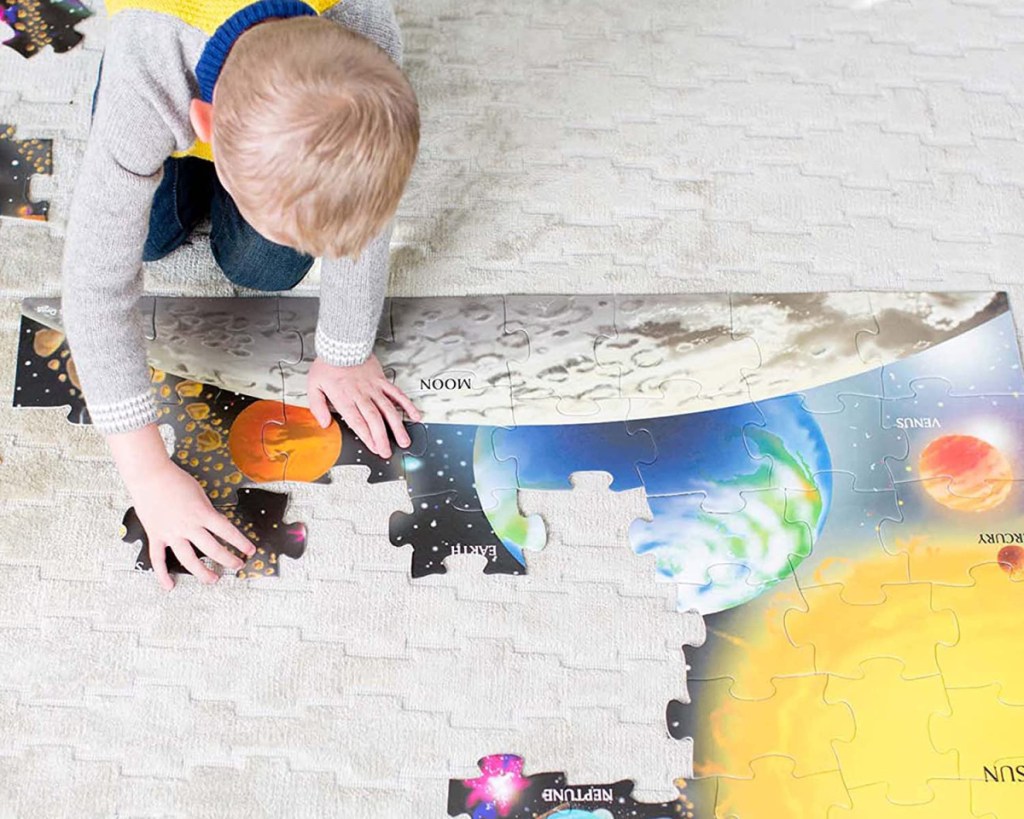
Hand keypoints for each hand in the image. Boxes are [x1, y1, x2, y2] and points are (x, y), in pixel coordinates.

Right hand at [109, 426, 254, 589]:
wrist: (149, 475)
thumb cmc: (175, 480)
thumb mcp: (200, 493)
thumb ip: (206, 511)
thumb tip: (213, 525)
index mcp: (202, 514)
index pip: (227, 531)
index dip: (241, 543)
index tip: (250, 551)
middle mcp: (188, 526)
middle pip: (212, 549)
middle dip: (228, 559)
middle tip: (237, 565)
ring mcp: (171, 533)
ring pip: (188, 559)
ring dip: (202, 572)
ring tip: (213, 579)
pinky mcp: (156, 536)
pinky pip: (158, 559)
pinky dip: (162, 574)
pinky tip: (170, 586)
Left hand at [307, 354, 420, 458]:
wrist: (342, 344)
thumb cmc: (328, 365)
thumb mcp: (313, 386)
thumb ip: (318, 406)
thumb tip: (324, 423)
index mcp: (345, 399)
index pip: (357, 422)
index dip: (367, 437)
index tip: (374, 448)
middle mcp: (361, 395)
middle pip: (374, 419)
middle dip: (382, 437)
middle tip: (388, 452)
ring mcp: (374, 388)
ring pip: (388, 410)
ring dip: (397, 427)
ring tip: (404, 440)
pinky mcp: (382, 381)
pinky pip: (397, 394)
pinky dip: (407, 405)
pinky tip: (414, 415)